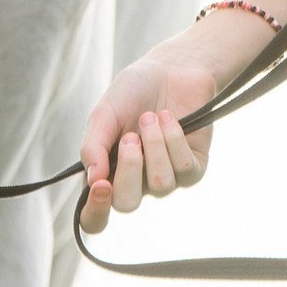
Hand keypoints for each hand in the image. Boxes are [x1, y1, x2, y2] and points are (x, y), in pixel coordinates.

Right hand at [77, 45, 219, 235]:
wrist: (171, 68)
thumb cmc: (133, 92)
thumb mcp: (104, 114)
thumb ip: (92, 147)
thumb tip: (93, 182)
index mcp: (107, 175)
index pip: (95, 218)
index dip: (95, 213)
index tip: (101, 186)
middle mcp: (135, 184)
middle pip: (128, 204)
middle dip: (129, 167)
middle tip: (131, 136)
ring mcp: (165, 179)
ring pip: (160, 185)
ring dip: (155, 146)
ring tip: (151, 117)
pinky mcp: (193, 169)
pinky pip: (185, 170)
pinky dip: (175, 140)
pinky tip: (169, 119)